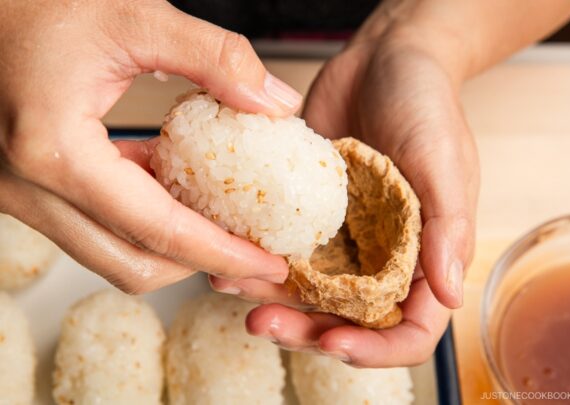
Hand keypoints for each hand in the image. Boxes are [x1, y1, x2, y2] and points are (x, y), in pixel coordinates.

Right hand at [0, 0, 296, 293]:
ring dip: (171, 244)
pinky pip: (88, 221)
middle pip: (129, 262)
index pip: (156, 230)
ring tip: (231, 226)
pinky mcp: (20, 183)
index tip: (269, 264)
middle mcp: (25, 185)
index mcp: (52, 150)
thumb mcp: (135, 16)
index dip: (222, 252)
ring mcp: (15, 190)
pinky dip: (139, 216)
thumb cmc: (35, 1)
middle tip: (259, 257)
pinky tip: (181, 188)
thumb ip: (214, 57)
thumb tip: (276, 102)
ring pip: (107, 249)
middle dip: (202, 265)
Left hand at [209, 0, 569, 367]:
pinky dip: (251, 258)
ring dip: (268, 299)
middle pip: (348, 324)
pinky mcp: (307, 217)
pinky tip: (222, 251)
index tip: (335, 341)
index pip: (408, 331)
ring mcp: (344, 242)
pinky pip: (278, 252)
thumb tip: (451, 293)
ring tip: (230, 284)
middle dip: (305, 332)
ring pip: (304, 296)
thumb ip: (448, 229)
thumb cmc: (428, 103)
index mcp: (427, 260)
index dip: (375, 349)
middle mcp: (384, 260)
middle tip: (264, 323)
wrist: (385, 57)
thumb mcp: (444, 162)